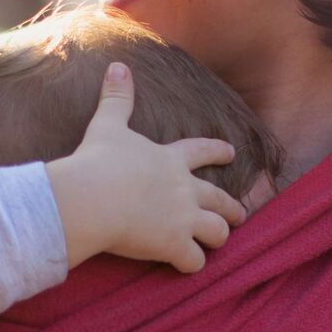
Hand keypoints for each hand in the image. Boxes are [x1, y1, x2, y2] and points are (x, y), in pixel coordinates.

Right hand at [47, 62, 246, 273]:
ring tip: (218, 242)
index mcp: (170, 160)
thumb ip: (117, 98)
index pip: (201, 151)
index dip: (217, 151)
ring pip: (217, 232)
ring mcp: (183, 218)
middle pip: (220, 199)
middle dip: (232, 208)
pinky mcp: (174, 244)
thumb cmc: (97, 161)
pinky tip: (188, 266)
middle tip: (239, 215)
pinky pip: (194, 261)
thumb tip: (117, 65)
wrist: (92, 197)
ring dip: (218, 237)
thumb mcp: (107, 125)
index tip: (231, 153)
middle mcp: (184, 189)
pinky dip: (192, 265)